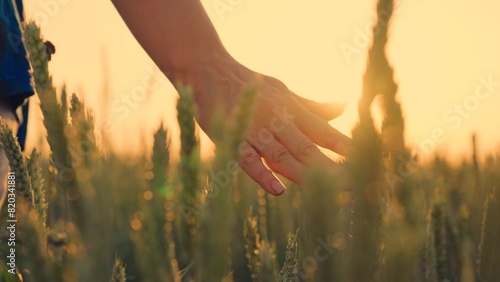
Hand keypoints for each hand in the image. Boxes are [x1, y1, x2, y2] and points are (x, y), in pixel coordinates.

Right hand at [184, 56, 352, 195]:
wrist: (210, 71)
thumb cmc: (250, 85)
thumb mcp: (285, 92)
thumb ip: (313, 106)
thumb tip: (343, 107)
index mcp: (291, 111)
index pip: (324, 132)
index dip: (346, 147)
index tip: (368, 161)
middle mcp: (277, 121)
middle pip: (309, 148)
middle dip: (333, 168)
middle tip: (357, 184)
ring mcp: (255, 131)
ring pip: (283, 156)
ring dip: (307, 174)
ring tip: (330, 190)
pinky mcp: (233, 139)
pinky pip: (248, 160)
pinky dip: (262, 174)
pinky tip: (278, 190)